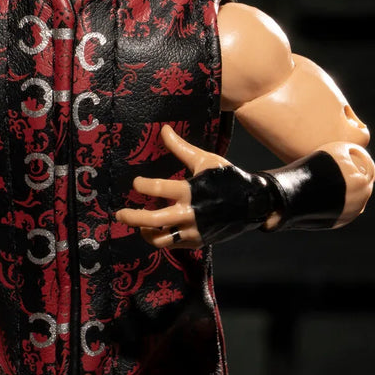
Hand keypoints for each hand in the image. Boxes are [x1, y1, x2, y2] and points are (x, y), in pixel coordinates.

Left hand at [114, 125, 231, 248]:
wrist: (254, 203)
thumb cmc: (227, 178)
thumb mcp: (205, 160)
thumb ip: (181, 148)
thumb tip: (164, 130)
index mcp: (190, 190)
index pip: (158, 188)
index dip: (142, 185)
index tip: (136, 183)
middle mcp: (190, 213)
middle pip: (153, 220)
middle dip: (132, 217)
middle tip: (119, 214)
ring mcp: (194, 230)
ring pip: (161, 239)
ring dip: (145, 233)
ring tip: (139, 225)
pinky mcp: (198, 241)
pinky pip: (173, 244)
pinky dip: (161, 238)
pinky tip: (156, 230)